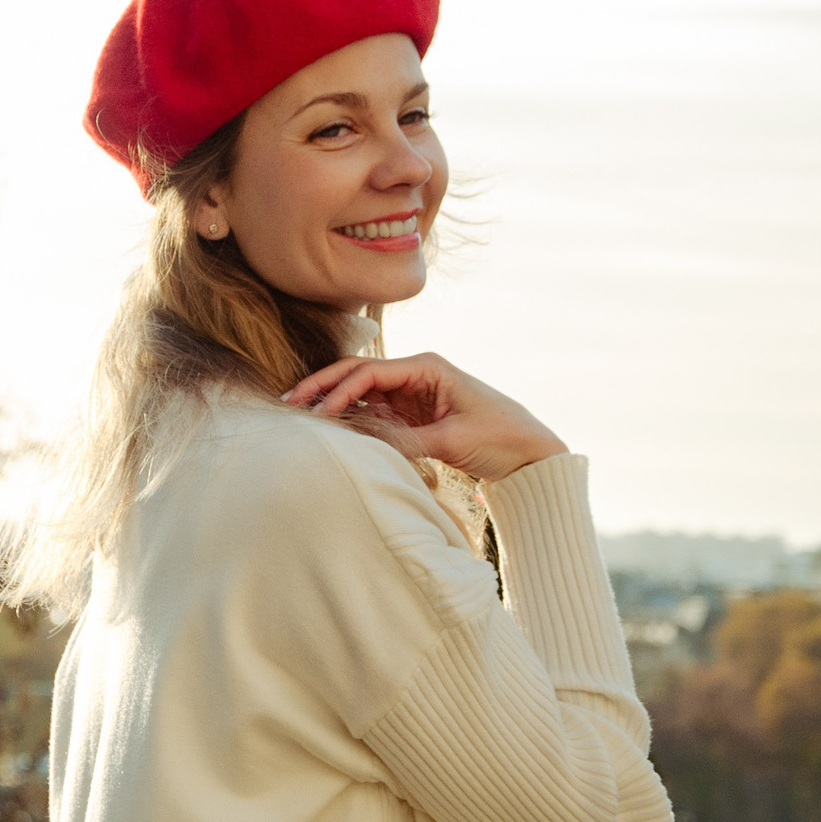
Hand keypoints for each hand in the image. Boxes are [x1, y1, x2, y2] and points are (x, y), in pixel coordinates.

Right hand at [282, 352, 568, 481]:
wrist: (531, 454)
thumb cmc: (501, 436)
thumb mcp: (452, 441)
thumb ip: (406, 440)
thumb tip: (364, 443)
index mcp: (426, 367)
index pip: (369, 371)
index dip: (338, 389)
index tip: (317, 412)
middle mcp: (416, 375)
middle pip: (358, 375)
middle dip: (323, 387)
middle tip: (289, 401)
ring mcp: (413, 394)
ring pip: (363, 394)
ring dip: (335, 405)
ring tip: (303, 418)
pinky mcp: (414, 414)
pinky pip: (376, 414)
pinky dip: (354, 421)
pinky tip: (333, 431)